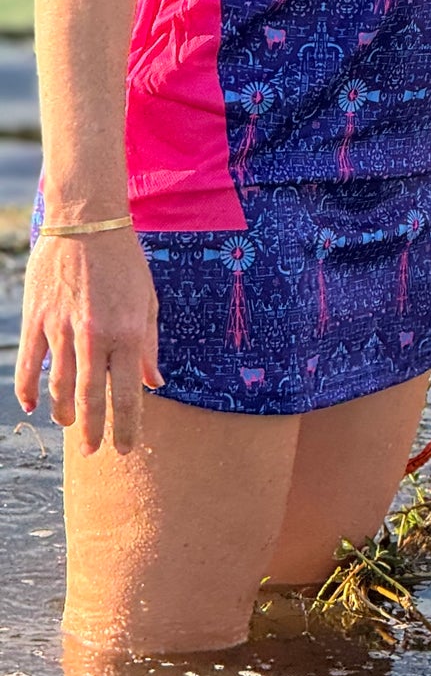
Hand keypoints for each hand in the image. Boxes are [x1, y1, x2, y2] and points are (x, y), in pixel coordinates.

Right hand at [15, 230, 162, 453]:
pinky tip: (33, 405)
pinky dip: (29, 390)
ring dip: (63, 412)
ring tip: (69, 424)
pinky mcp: (37, 320)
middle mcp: (94, 336)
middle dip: (93, 431)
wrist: (87, 224)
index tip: (124, 448)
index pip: (127, 394)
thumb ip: (148, 345)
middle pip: (90, 399)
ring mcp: (62, 330)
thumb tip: (155, 383)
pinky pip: (30, 365)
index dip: (126, 426)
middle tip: (93, 452)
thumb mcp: (147, 301)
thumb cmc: (124, 263)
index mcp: (127, 333)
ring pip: (58, 386)